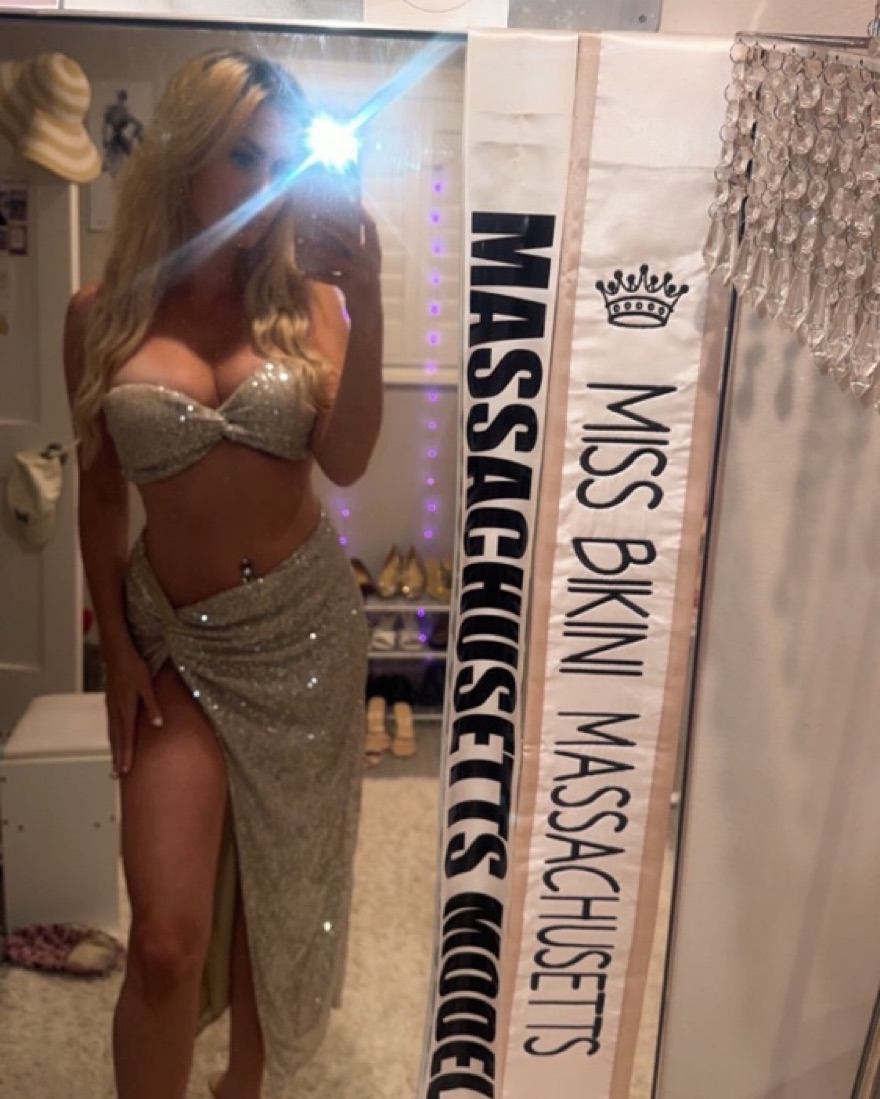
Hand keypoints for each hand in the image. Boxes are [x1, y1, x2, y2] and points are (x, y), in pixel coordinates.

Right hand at [103, 642, 162, 776]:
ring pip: (112, 733)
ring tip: (115, 764)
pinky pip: (110, 724)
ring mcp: (111, 706)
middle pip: (117, 739)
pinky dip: (112, 736)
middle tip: (116, 776)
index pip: (127, 737)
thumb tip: (158, 724)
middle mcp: (116, 710)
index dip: (126, 754)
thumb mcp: (147, 684)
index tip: (126, 771)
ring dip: (114, 749)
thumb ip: (153, 705)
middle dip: (117, 758)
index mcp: (126, 708)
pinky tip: (114, 739)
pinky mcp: (110, 701)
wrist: (116, 651)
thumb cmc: (134, 665)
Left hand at [295, 205, 381, 312]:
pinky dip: (316, 275)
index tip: (347, 197)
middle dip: (330, 224)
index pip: (370, 226)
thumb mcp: (363, 267)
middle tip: (313, 215)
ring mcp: (362, 274)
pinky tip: (304, 272)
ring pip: (335, 257)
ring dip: (316, 248)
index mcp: (375, 253)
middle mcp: (370, 261)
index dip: (359, 211)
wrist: (370, 317)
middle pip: (349, 237)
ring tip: (301, 241)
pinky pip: (330, 278)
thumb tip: (332, 232)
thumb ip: (354, 251)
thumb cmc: (363, 288)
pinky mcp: (352, 288)